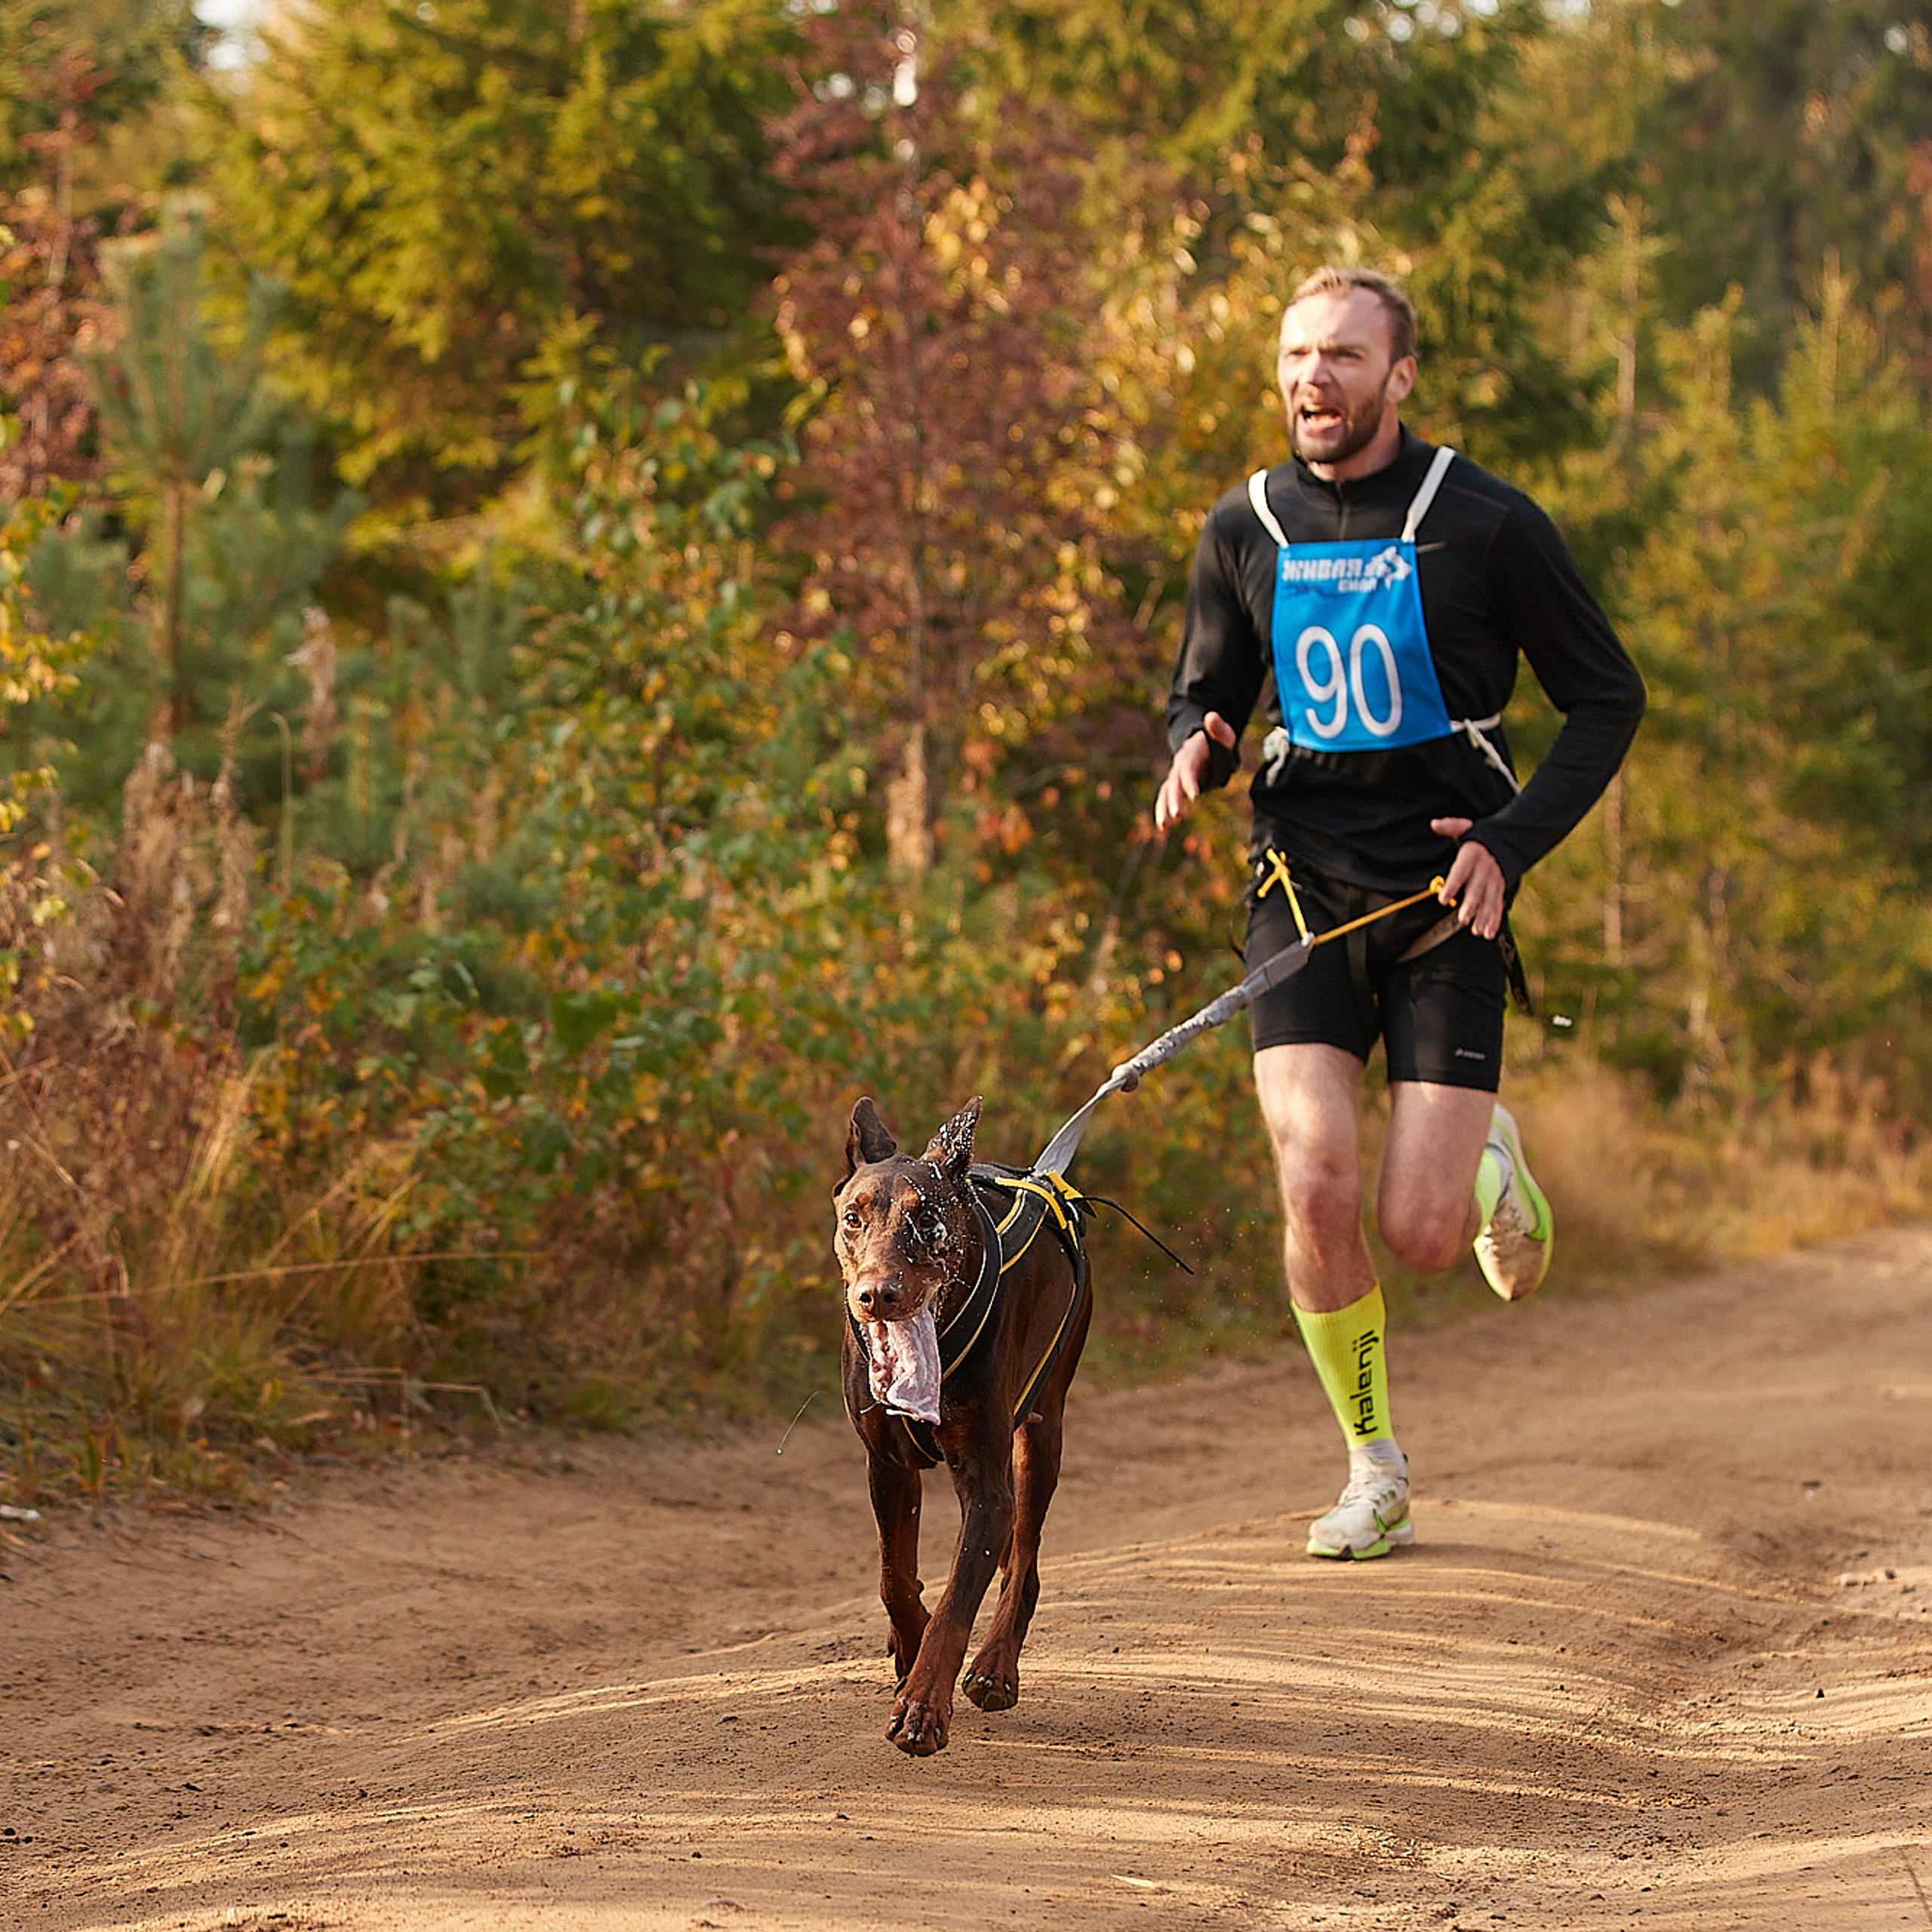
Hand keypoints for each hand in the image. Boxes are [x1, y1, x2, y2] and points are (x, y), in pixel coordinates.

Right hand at [1154, 712, 1236, 831]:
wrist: (1200, 743)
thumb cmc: (1215, 741)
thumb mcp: (1222, 733)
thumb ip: (1218, 728)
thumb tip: (1211, 716)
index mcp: (1190, 755)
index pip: (1188, 770)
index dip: (1190, 782)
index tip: (1194, 797)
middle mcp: (1179, 767)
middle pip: (1173, 784)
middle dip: (1174, 800)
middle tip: (1177, 815)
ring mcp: (1175, 777)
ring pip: (1166, 793)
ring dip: (1163, 809)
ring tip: (1164, 827)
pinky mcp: (1176, 786)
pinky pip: (1166, 799)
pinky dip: (1163, 812)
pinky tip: (1163, 828)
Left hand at [1431, 817, 1505, 939]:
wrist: (1510, 839)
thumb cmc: (1479, 837)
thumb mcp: (1466, 827)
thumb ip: (1451, 826)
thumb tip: (1434, 824)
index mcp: (1474, 855)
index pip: (1461, 871)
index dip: (1453, 885)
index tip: (1443, 899)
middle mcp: (1486, 870)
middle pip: (1477, 890)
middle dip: (1470, 906)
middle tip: (1462, 920)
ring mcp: (1495, 881)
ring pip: (1490, 901)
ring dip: (1484, 917)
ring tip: (1476, 931)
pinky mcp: (1501, 889)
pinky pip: (1498, 906)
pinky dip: (1495, 920)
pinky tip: (1487, 933)